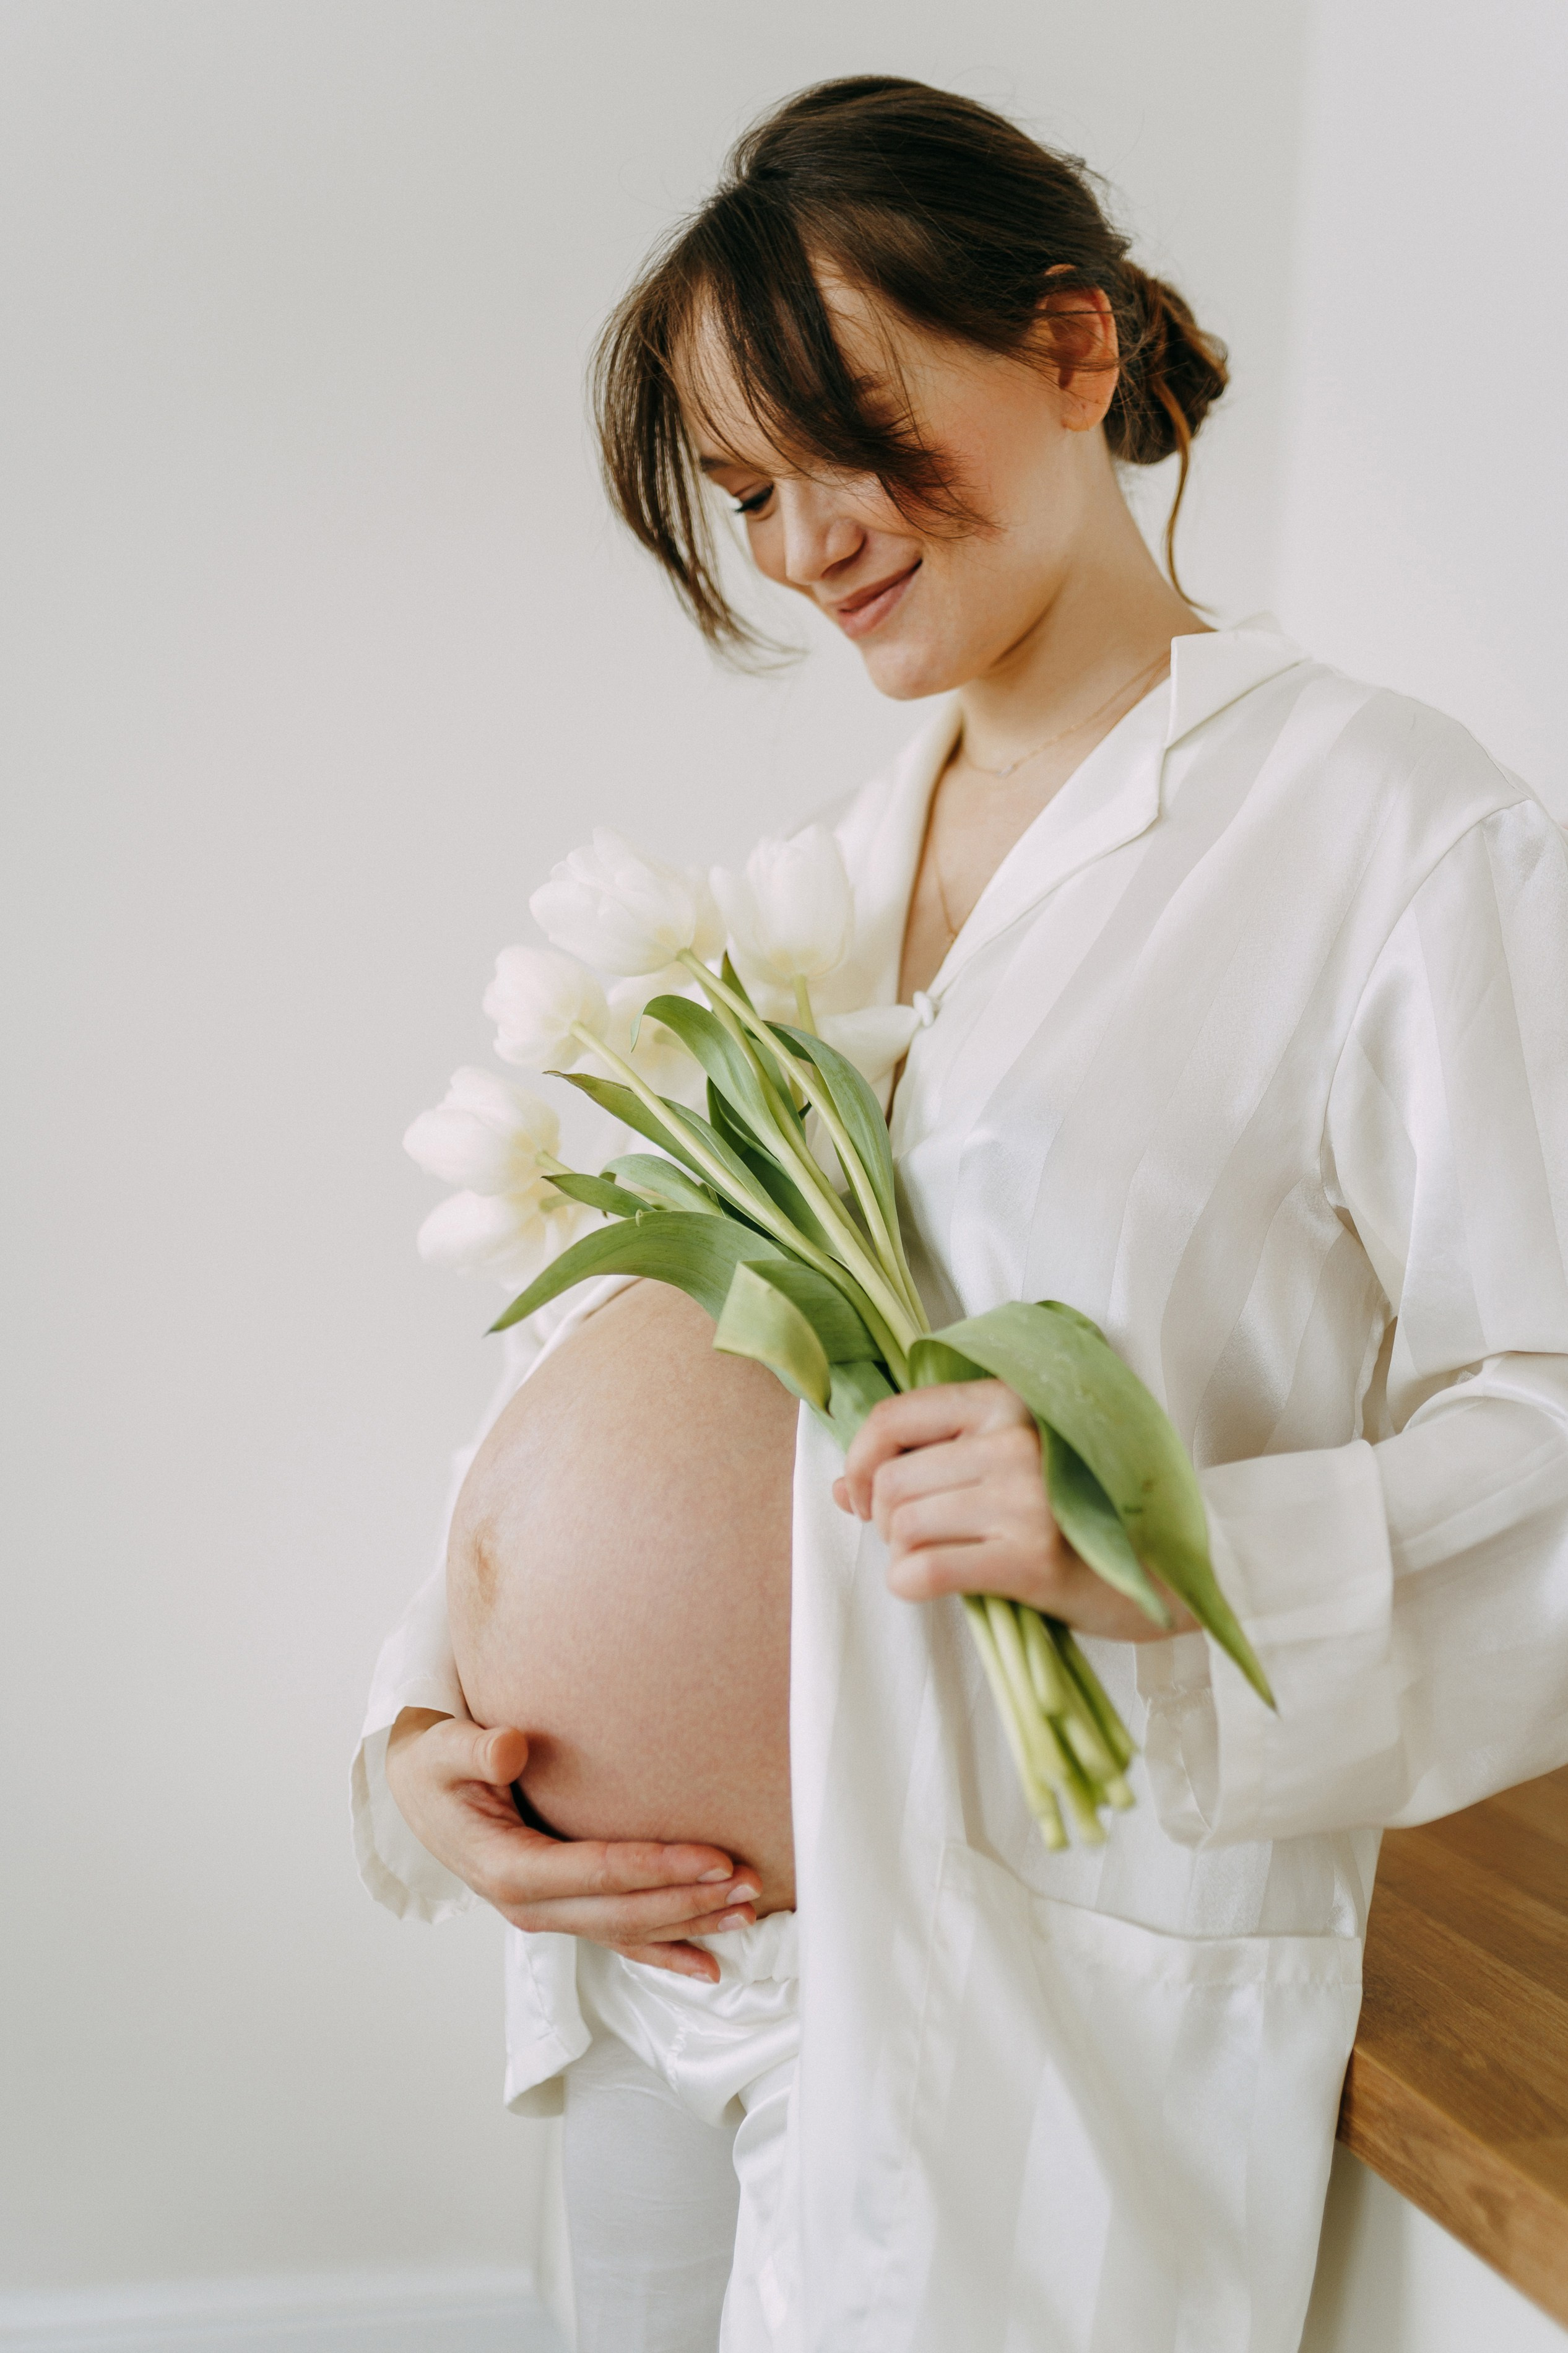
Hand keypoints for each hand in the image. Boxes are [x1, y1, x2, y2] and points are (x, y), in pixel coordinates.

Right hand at [383, 1709, 757, 1982]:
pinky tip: (710, 1964)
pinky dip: (666, 1953)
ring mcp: (547, 1915)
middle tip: (750, 1883)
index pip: (597, 1871)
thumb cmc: (437, 1768)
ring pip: (629, 1931)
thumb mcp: (443, 1751)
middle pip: (623, 1912)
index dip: (657, 1867)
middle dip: (690, 1901)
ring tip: (748, 1913)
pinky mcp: (562, 1912)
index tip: (714, 1857)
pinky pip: (620, 1939)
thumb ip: (476, 1749)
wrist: (418, 1796)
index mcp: (508, 1868)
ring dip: (690, 1925)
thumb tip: (510, 1747)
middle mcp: (530, 1905)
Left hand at [834, 1382, 1194, 1642]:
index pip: (896, 1416)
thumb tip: (844, 1488)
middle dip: (886, 1520)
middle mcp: (1016, 1440)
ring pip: (902, 1526)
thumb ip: (934, 1460)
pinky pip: (925, 1572)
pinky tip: (932, 1586)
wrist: (1173, 1566)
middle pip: (893, 1481)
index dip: (863, 1460)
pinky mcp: (1029, 1559)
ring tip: (940, 1559)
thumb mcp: (1014, 1462)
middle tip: (918, 1538)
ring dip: (903, 1553)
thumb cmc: (1088, 1512)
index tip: (867, 1494)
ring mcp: (1024, 1498)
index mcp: (1010, 1401)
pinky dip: (910, 1585)